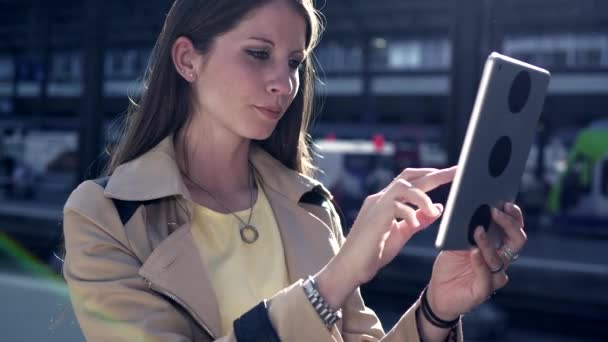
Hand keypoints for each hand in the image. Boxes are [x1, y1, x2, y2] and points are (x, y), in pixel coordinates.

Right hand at [316, 167, 456, 308]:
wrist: (350, 267)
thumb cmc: (373, 252)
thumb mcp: (402, 234)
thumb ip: (418, 220)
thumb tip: (437, 208)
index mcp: (386, 201)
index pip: (410, 181)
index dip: (430, 175)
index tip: (450, 174)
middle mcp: (380, 198)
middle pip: (410, 177)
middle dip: (436, 174)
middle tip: (457, 172)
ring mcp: (376, 205)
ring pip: (403, 186)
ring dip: (422, 196)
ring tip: (433, 211)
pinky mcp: (375, 216)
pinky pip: (396, 206)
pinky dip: (410, 214)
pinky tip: (415, 225)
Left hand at [426, 202, 526, 319]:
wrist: (438, 292)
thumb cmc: (450, 265)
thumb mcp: (454, 242)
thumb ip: (462, 228)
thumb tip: (466, 207)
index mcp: (497, 246)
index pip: (513, 229)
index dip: (514, 216)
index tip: (505, 202)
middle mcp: (500, 260)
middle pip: (516, 241)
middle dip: (509, 224)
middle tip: (495, 211)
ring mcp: (493, 276)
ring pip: (499, 259)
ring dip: (488, 243)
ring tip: (477, 230)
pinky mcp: (483, 290)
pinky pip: (486, 276)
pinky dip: (480, 263)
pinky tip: (473, 252)